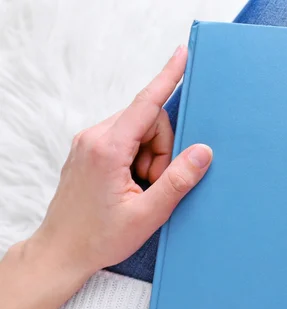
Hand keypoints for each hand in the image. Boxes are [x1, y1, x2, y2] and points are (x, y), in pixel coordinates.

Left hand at [28, 46, 211, 275]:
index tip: (182, 56)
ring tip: (140, 189)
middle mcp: (94, 137)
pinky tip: (132, 184)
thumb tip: (203, 152)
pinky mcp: (90, 151)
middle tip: (154, 183)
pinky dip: (138, 158)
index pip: (146, 104)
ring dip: (150, 157)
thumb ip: (178, 180)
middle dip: (162, 149)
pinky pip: (126, 140)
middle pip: (148, 121)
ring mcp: (89, 143)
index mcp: (108, 148)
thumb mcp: (147, 214)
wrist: (61, 252)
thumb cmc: (99, 237)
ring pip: (138, 131)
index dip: (168, 78)